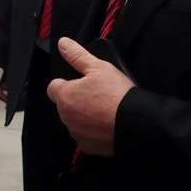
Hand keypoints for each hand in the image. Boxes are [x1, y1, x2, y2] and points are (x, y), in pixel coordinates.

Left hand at [45, 38, 134, 156]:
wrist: (136, 124)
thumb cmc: (117, 95)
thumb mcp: (99, 67)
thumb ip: (77, 55)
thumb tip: (63, 44)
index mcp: (65, 96)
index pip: (54, 86)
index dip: (67, 83)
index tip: (81, 83)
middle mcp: (66, 116)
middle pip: (65, 104)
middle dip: (76, 100)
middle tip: (97, 95)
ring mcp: (76, 133)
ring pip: (74, 120)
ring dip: (83, 116)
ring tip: (104, 110)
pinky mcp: (88, 147)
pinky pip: (85, 136)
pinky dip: (93, 131)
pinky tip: (106, 124)